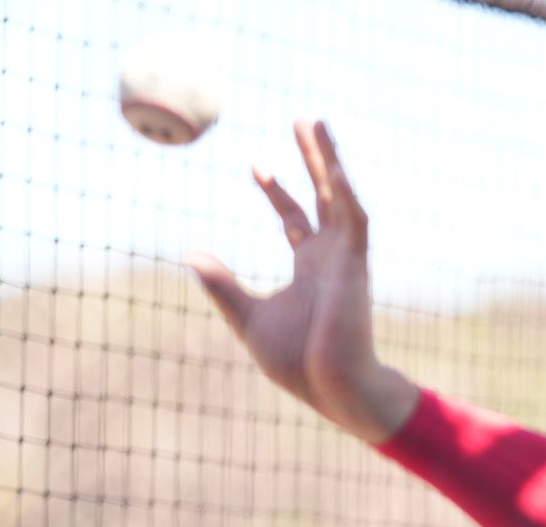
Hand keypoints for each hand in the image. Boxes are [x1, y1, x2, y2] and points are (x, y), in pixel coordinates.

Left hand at [186, 119, 417, 442]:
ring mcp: (345, 258)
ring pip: (340, 196)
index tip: (256, 163)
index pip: (294, 218)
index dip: (276, 189)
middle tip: (301, 120)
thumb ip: (222, 285)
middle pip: (322, 195)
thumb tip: (189, 255)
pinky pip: (355, 219)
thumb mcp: (247, 316)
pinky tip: (333, 165)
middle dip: (312, 158)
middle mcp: (330, 256)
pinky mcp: (356, 265)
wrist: (331, 386)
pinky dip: (346, 191)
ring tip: (317, 123)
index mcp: (309, 268)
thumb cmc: (298, 362)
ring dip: (331, 160)